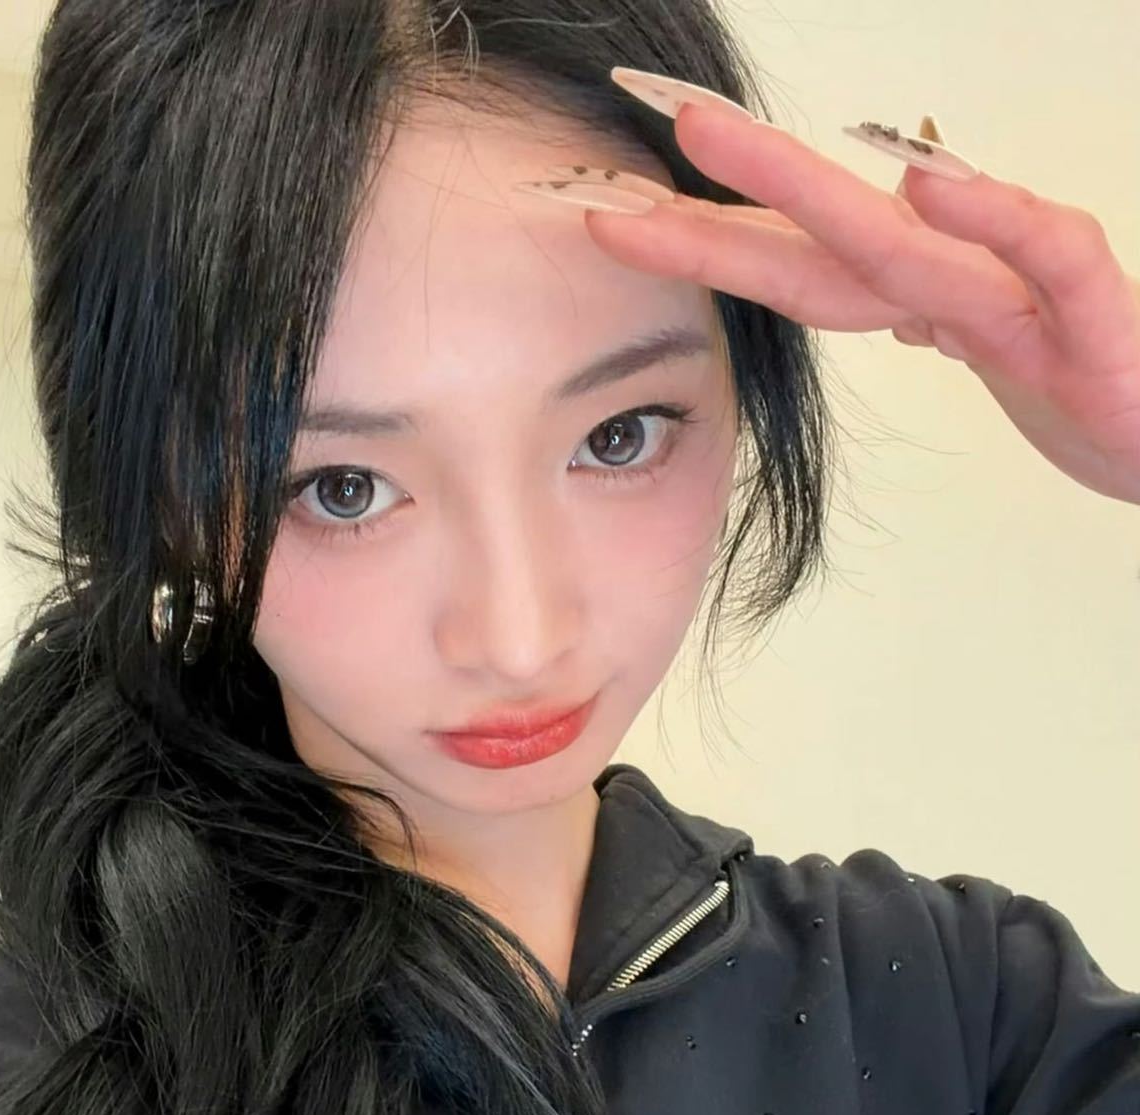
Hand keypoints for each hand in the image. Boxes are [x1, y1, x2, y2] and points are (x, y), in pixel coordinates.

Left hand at [579, 104, 1139, 503]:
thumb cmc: (1091, 383)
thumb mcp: (987, 353)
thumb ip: (930, 315)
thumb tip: (878, 294)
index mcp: (924, 297)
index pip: (796, 265)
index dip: (706, 238)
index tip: (614, 213)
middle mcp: (963, 282)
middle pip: (824, 239)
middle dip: (724, 191)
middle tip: (631, 139)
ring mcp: (1023, 299)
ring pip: (904, 240)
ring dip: (805, 190)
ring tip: (719, 145)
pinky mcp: (1095, 327)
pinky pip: (1047, 258)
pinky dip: (992, 220)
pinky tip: (926, 186)